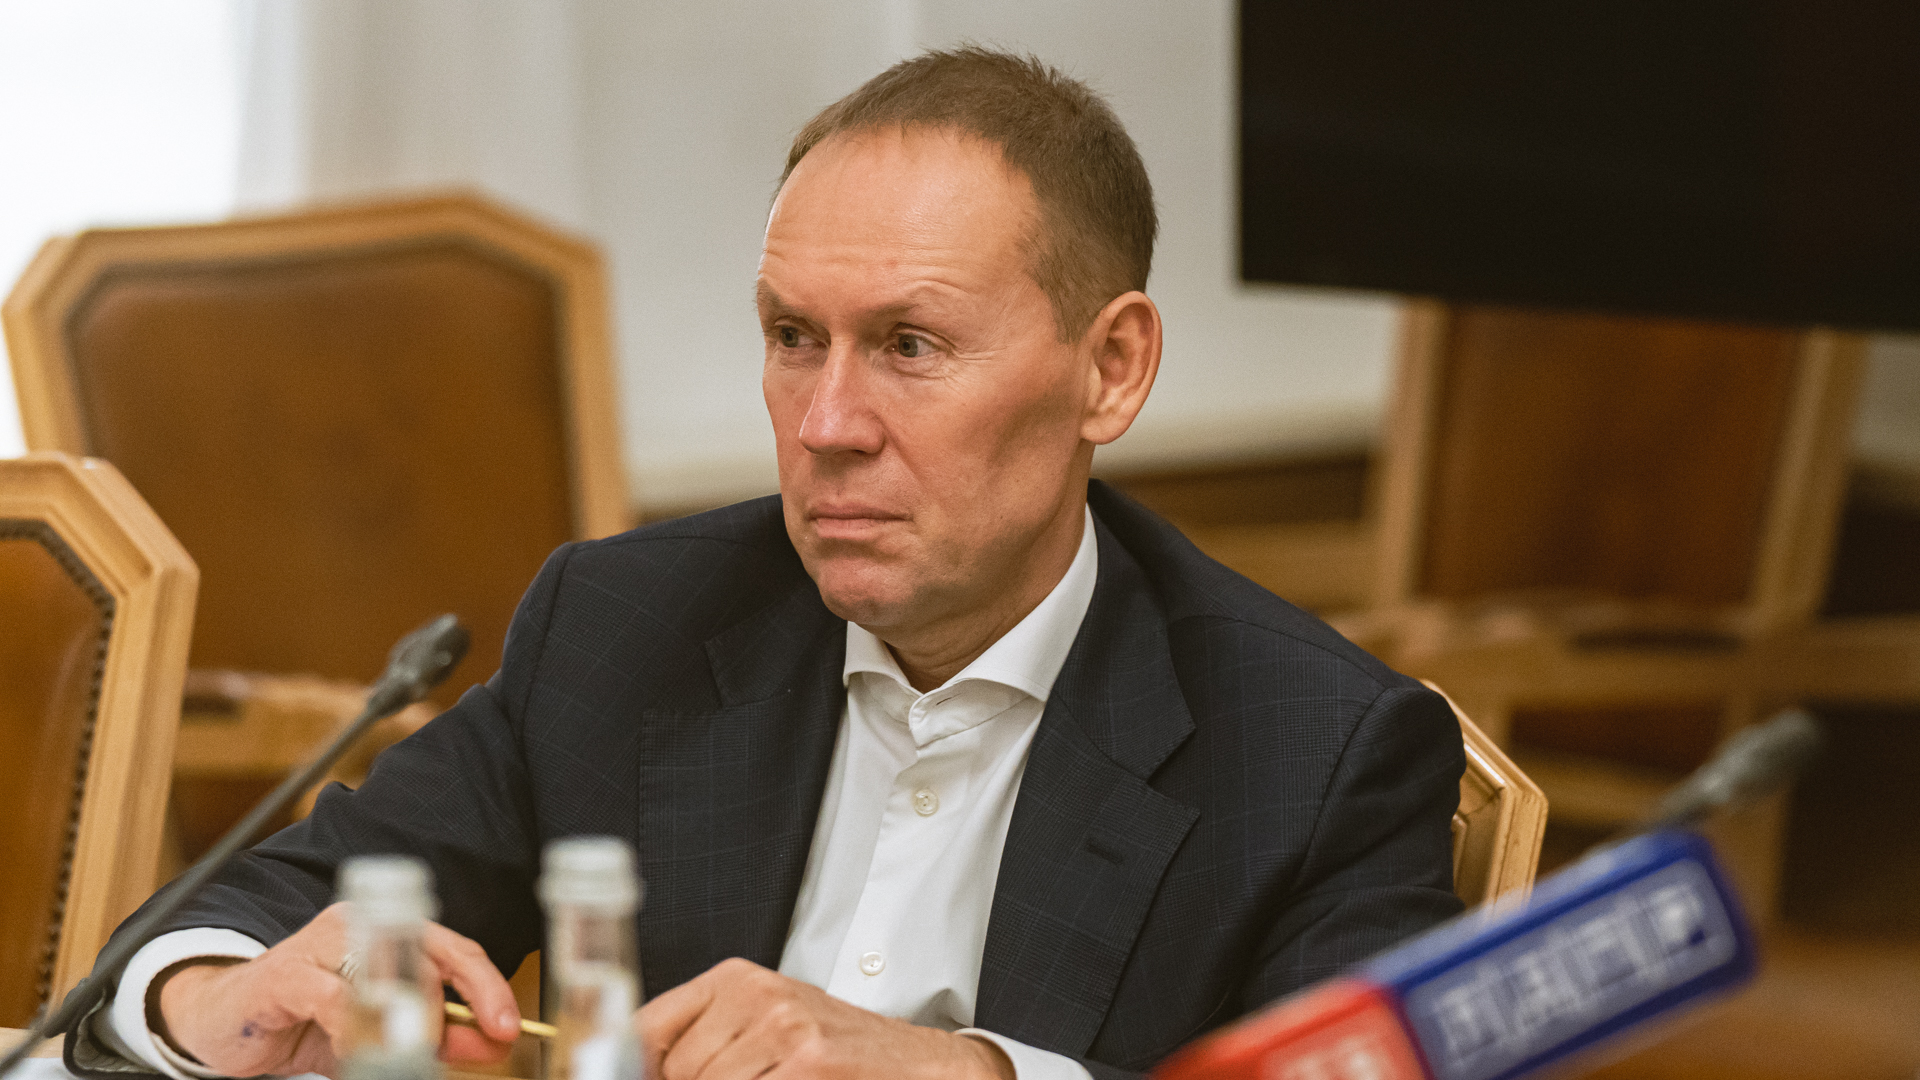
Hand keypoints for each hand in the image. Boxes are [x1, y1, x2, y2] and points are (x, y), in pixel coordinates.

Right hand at [153, 903, 521, 1076]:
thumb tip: (489, 1044)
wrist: (223, 1022)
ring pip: (388, 978)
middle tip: (465, 1049)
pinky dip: (355, 1031)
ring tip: (410, 1058)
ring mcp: (321, 944)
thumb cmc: (304, 1021)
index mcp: (389, 931)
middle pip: (431, 958)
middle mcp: (360, 925)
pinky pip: (335, 1001)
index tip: (509, 1028)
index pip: (456, 951)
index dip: (488, 988)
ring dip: (408, 1027)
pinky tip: (359, 1051)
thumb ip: (432, 1037)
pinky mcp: (285, 975)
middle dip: (458, 1010)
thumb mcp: (376, 1034)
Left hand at [638, 958, 1013, 1079]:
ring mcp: (785, 1030)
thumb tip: (634, 1070)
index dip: (626, 1067)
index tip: (619, 1076)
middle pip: (675, 1072)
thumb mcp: (766, 1027)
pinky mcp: (809, 1065)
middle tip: (745, 1078)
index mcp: (736, 980)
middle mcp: (757, 995)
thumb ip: (703, 1045)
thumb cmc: (840, 1052)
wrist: (917, 1064)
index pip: (644, 1029)